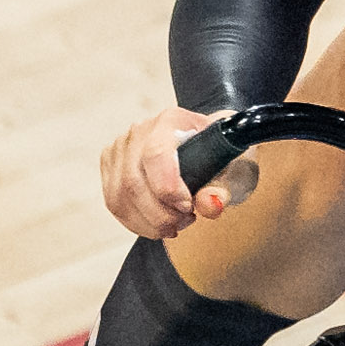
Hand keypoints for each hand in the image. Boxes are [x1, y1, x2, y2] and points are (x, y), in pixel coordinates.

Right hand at [99, 107, 255, 237]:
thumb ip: (224, 187)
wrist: (205, 149)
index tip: (187, 206)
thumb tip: (210, 204)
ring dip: (149, 222)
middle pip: (134, 181)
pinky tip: (158, 224)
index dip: (167, 187)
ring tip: (175, 224)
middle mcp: (140, 131)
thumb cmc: (219, 156)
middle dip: (161, 214)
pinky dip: (137, 223)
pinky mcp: (110, 167)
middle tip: (186, 220)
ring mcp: (120, 148)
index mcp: (171, 121)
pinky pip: (115, 204)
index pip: (155, 154)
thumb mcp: (233, 170)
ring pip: (120, 197)